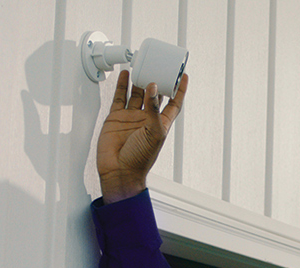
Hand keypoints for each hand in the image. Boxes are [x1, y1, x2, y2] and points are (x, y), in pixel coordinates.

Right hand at [96, 70, 187, 203]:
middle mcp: (147, 119)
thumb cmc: (140, 158)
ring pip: (136, 93)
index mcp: (161, 123)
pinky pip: (120, 97)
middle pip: (154, 94)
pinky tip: (125, 74)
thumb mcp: (154, 133)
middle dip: (157, 80)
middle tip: (158, 64)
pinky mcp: (116, 117)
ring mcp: (131, 117)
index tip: (183, 75)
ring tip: (141, 65)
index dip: (179, 89)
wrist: (119, 170)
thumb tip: (153, 87)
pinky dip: (122, 85)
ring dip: (139, 80)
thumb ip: (154, 110)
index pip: (174, 103)